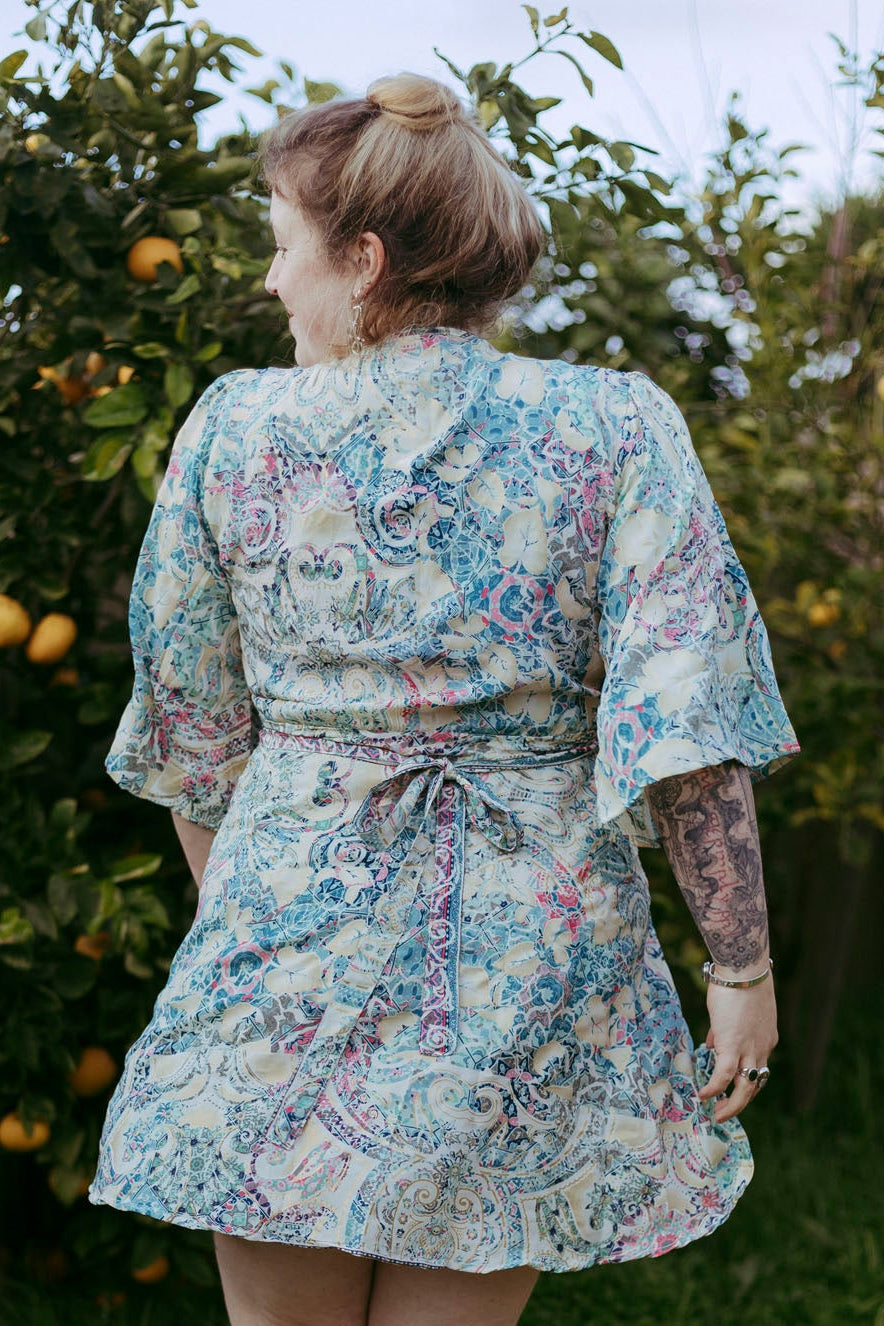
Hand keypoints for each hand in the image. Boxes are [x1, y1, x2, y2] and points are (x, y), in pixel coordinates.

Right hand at [698, 977, 777, 1122]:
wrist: (744, 971)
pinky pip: (724, 1076)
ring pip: (745, 1088)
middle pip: (755, 1085)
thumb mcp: (736, 1009)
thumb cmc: (738, 982)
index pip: (758, 1066)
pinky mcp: (733, 1046)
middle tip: (726, 1111)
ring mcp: (750, 1050)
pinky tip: (703, 1096)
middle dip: (741, 1101)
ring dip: (732, 1105)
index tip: (730, 1082)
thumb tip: (712, 1043)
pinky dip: (714, 1088)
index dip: (744, 1076)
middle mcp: (762, 1050)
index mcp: (766, 1040)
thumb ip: (725, 1029)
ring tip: (718, 1114)